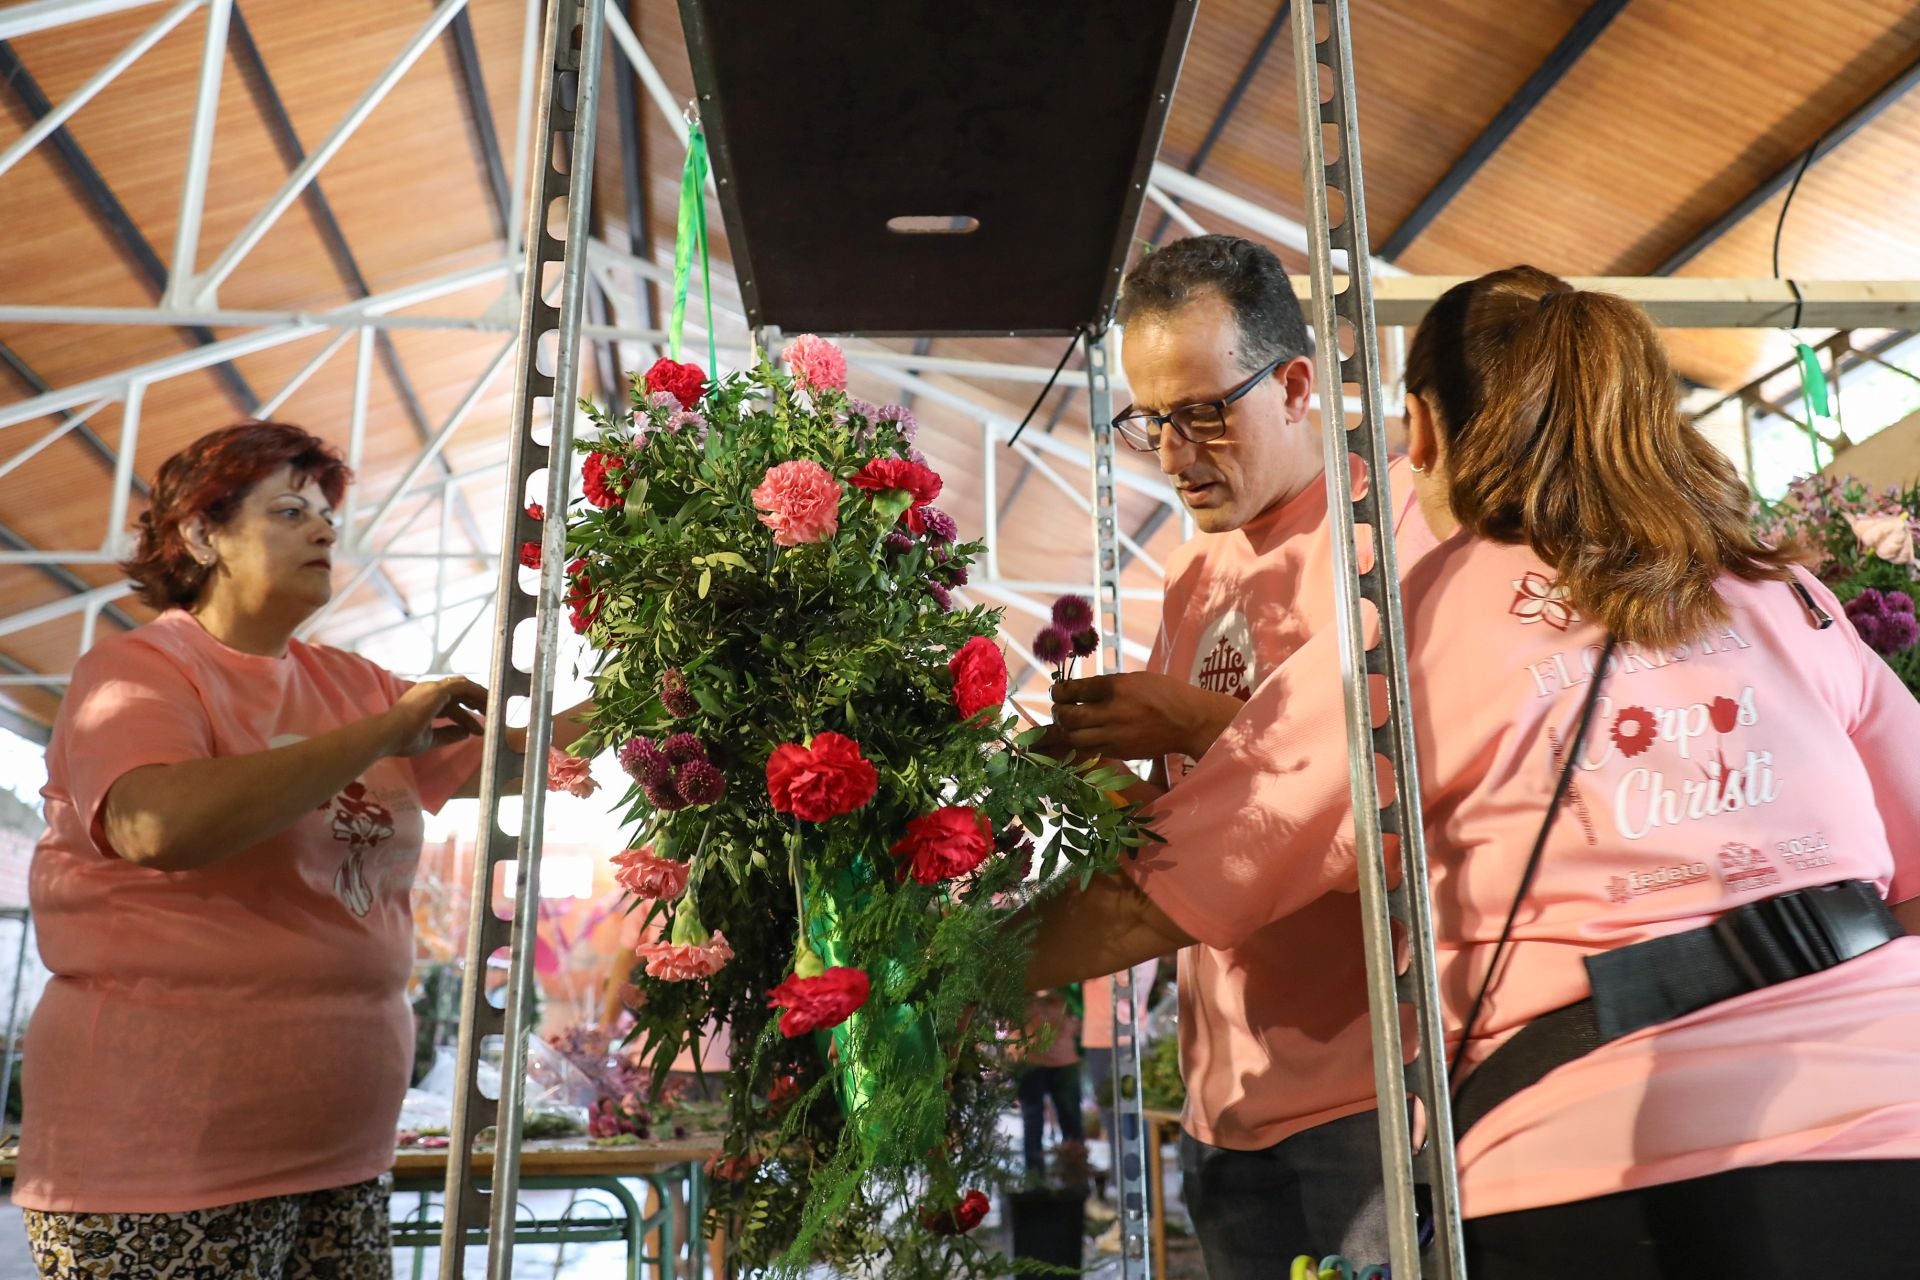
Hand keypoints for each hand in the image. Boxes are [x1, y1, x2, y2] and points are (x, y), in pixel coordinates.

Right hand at [384, 677, 487, 757]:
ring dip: (480, 697)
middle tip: (492, 713)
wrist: (388, 735)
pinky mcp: (438, 690)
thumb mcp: (431, 738)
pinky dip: (477, 694)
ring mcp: (433, 688)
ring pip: (464, 687)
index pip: (450, 705)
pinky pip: (464, 687)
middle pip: (459, 692)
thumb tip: (466, 733)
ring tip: (494, 709)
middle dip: (476, 701)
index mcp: (424, 701)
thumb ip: (448, 734)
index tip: (478, 729)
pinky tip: (487, 705)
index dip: (465, 716)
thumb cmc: (403, 739)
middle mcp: (428, 691)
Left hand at [1049, 672, 1241, 762]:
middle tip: (1060, 709)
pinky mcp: (1119, 752)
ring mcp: (1115, 735)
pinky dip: (1080, 743)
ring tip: (1067, 725)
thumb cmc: (1165, 694)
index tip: (1058, 692)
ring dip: (1065, 731)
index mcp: (1117, 687)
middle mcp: (1113, 712)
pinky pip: (1089, 749)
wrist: (1189, 722)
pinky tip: (1081, 736)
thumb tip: (1080, 692)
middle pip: (1069, 717)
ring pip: (1074, 738)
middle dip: (1059, 713)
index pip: (1075, 690)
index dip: (1060, 691)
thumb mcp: (1135, 679)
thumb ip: (1107, 686)